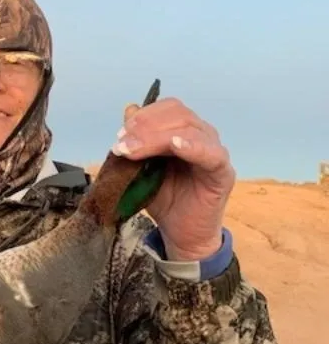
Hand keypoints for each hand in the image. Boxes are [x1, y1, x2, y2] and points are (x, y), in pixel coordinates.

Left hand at [115, 97, 235, 260]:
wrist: (182, 234)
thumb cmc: (165, 201)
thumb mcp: (142, 169)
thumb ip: (137, 142)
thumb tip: (129, 109)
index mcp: (184, 132)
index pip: (169, 109)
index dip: (144, 116)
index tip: (120, 134)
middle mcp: (202, 136)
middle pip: (178, 115)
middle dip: (145, 126)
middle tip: (122, 144)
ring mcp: (214, 152)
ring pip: (189, 129)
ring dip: (156, 137)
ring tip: (133, 150)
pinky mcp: (223, 172)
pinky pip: (211, 153)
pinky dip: (193, 146)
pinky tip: (175, 146)